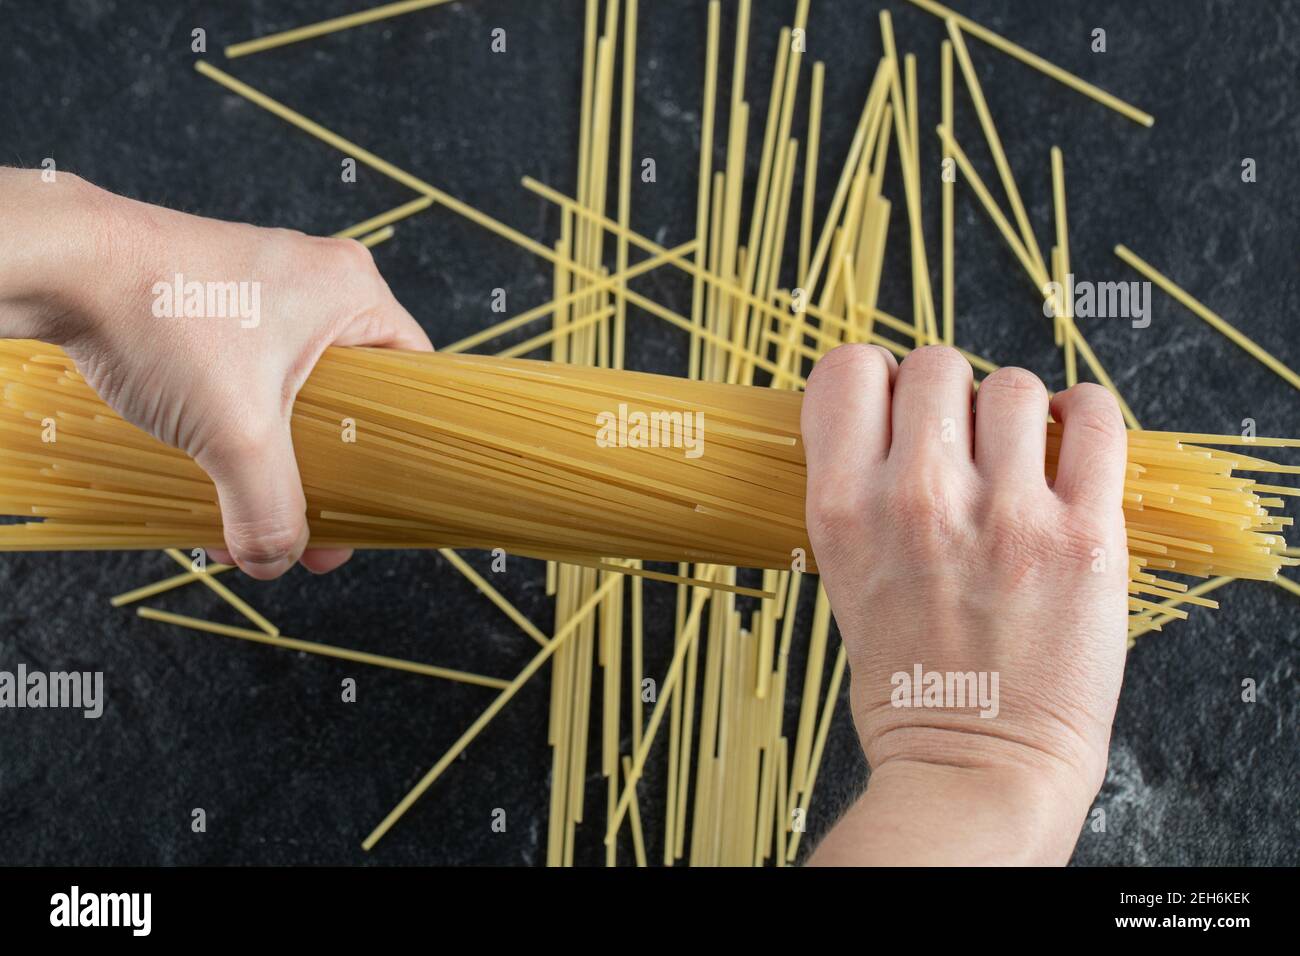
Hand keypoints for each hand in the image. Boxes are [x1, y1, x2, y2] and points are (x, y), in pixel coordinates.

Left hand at [0, 169, 432, 577]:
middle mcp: (317, 280)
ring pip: (294, 391)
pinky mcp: (217, 296)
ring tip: (246, 508)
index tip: (383, 495)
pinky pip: (251, 375)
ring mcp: (265, 285)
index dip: (402, 446)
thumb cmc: (163, 314)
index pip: (414, 376)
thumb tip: (276, 559)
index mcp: (354, 292)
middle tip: (317, 517)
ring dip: (272, 455)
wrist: (63, 264)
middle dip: (325, 468)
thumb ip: (268, 507)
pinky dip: (237, 425)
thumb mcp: (235, 434)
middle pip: (352, 394)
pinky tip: (208, 472)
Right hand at [800, 344, 1128, 864]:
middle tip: (962, 441)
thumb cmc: (907, 682)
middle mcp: (917, 499)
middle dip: (948, 395)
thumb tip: (892, 414)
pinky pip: (1094, 419)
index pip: (848, 371)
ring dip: (1016, 413)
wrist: (976, 764)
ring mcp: (1005, 515)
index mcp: (844, 509)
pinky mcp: (1083, 536)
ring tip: (1019, 458)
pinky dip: (1085, 414)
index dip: (875, 379)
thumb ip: (859, 489)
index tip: (894, 404)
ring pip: (1013, 386)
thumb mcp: (842, 576)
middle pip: (935, 365)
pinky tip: (1070, 440)